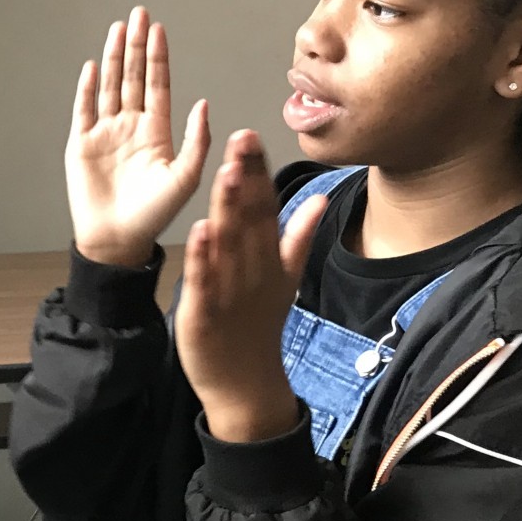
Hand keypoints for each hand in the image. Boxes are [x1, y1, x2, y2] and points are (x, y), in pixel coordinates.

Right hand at [66, 6, 210, 267]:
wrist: (118, 239)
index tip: (159, 30)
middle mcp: (131, 127)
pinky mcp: (82, 144)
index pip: (158, 85)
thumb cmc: (154, 215)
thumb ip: (197, 141)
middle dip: (136, 46)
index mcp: (157, 132)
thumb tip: (203, 104)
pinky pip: (84, 109)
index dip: (158, 57)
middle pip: (133, 77)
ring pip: (110, 86)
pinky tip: (92, 67)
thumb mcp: (185, 178)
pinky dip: (87, 88)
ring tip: (118, 30)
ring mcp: (105, 133)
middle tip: (139, 14)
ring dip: (113, 58)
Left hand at [175, 130, 326, 442]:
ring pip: (229, 245)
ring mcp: (230, 292)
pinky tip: (200, 230)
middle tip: (240, 138)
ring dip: (228, 209)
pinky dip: (204, 258)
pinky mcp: (205, 314)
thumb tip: (320, 200)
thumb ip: (298, 238)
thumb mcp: (285, 280)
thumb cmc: (258, 328)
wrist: (246, 384)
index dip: (257, 172)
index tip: (251, 137)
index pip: (264, 208)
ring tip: (226, 172)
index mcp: (269, 260)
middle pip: (249, 218)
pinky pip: (205, 282)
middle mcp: (253, 271)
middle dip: (244, 178)